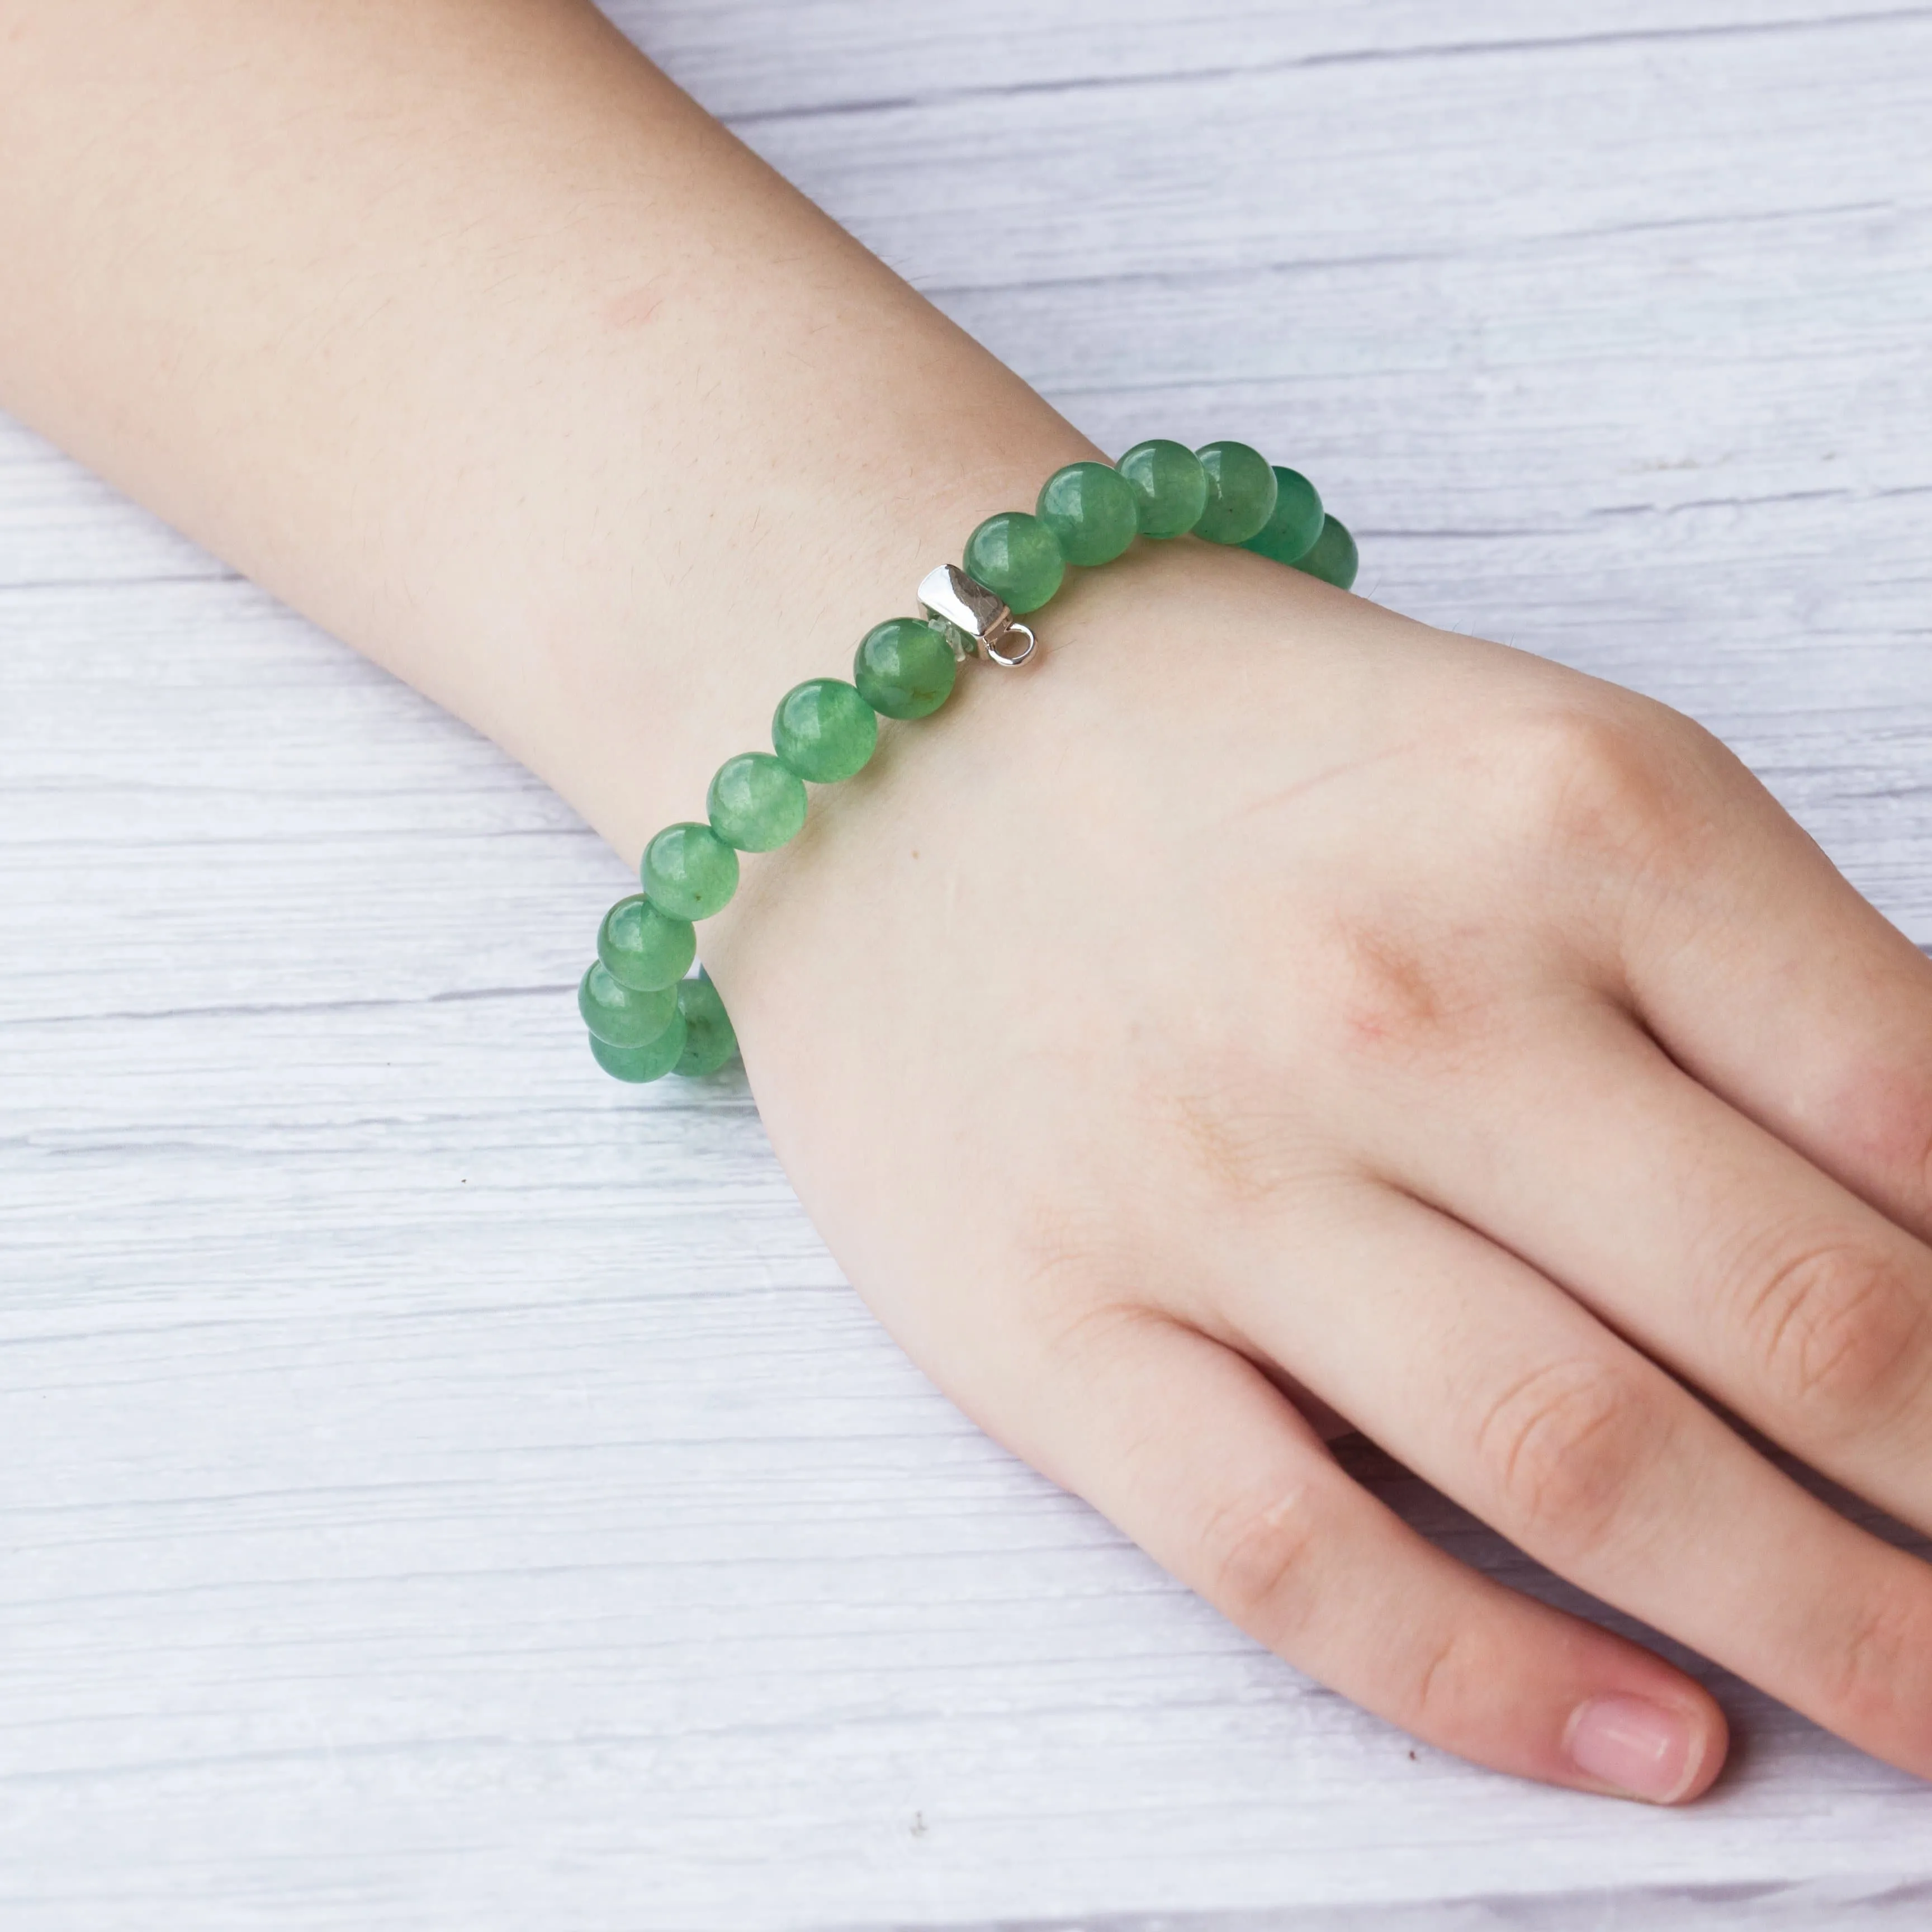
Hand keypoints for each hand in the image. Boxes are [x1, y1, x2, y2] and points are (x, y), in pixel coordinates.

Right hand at [711, 538, 1931, 1802]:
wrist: (901, 743)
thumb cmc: (1251, 758)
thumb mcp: (1550, 773)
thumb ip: (1761, 984)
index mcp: (1576, 825)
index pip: (1922, 1119)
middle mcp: (1402, 998)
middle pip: (1799, 1323)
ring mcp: (1214, 1173)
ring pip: (1576, 1462)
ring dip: (1822, 1630)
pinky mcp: (1053, 1315)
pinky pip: (1298, 1553)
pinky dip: (1499, 1684)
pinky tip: (1655, 1745)